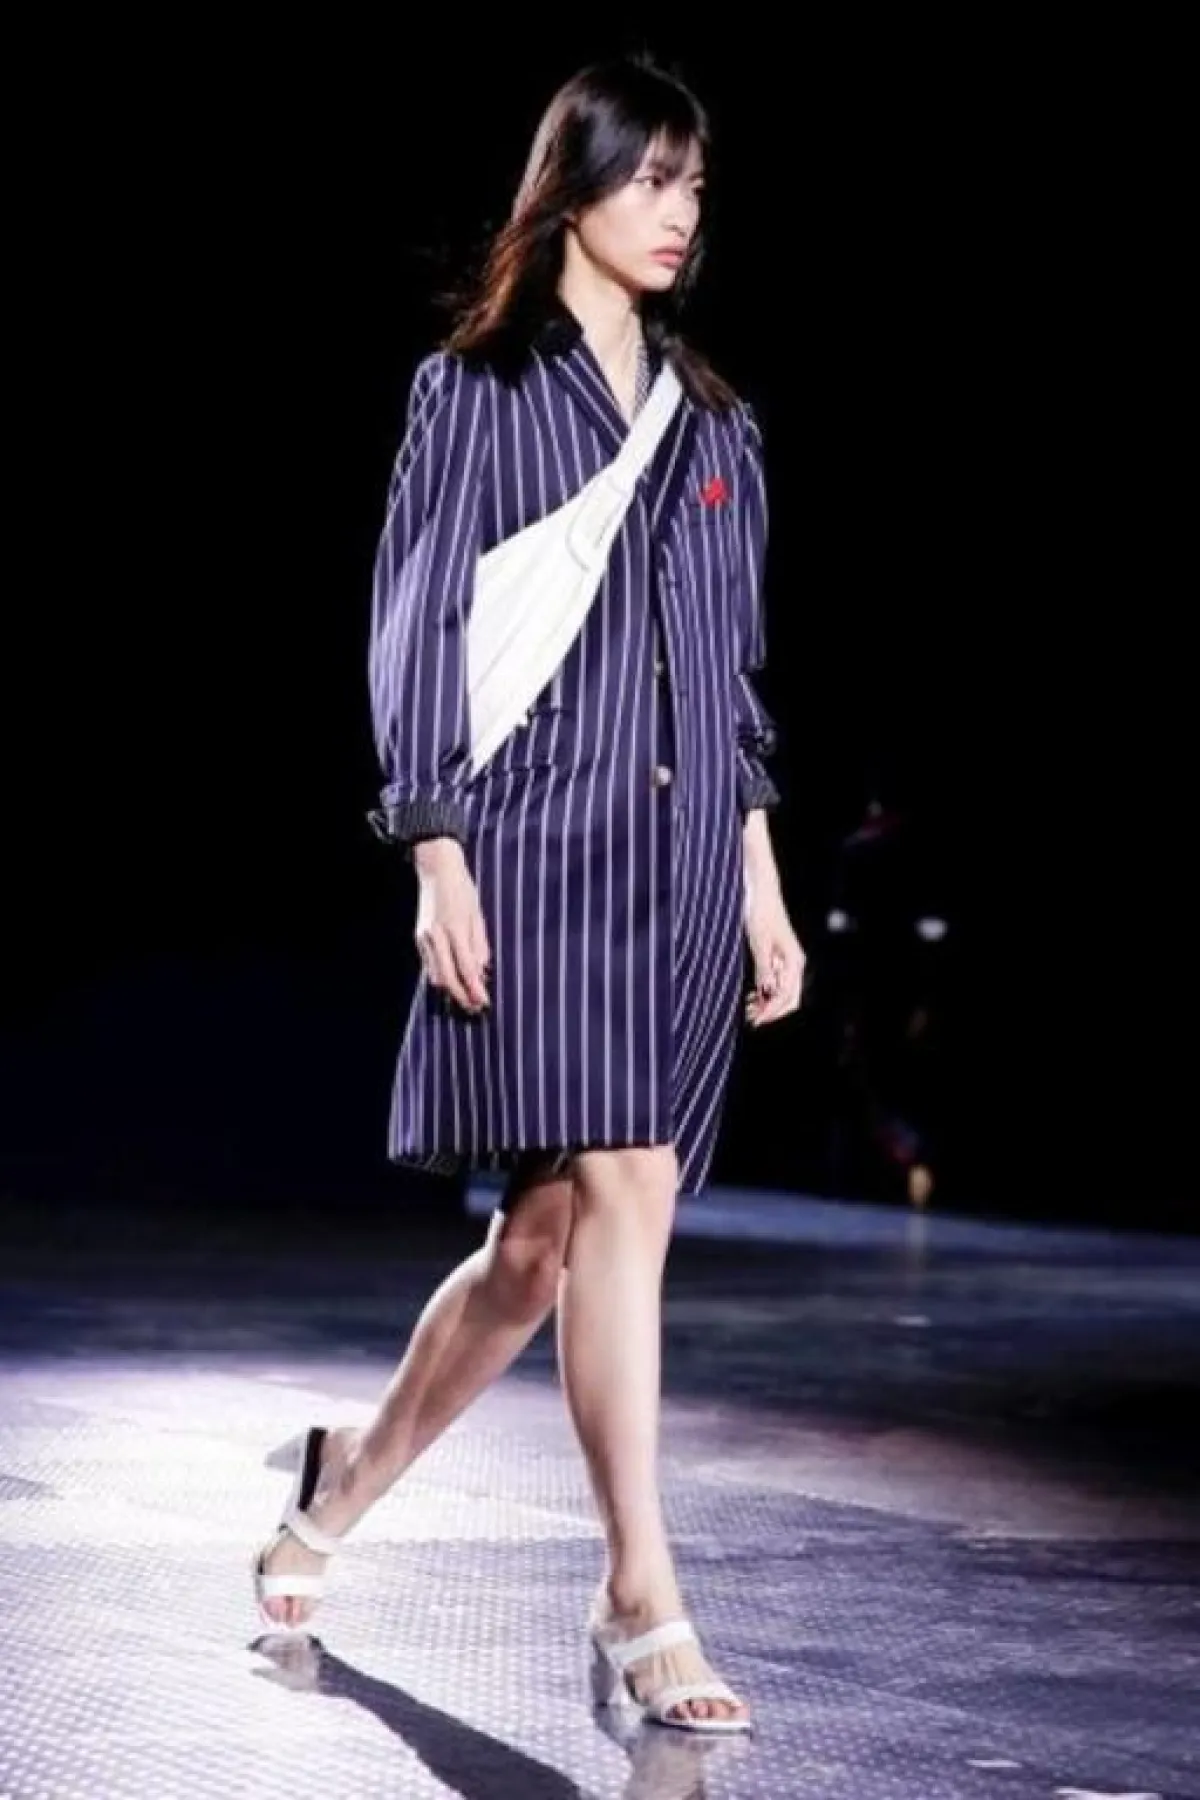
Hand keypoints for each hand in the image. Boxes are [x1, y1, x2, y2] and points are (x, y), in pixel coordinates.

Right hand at [412, 839, 490, 1013]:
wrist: (436, 868)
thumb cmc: (462, 888)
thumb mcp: (478, 913)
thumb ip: (480, 943)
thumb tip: (482, 970)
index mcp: (455, 928)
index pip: (466, 967)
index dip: (475, 988)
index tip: (484, 1002)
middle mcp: (437, 936)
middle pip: (448, 977)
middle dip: (461, 996)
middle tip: (475, 1007)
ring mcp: (424, 937)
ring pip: (436, 974)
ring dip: (451, 989)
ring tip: (467, 999)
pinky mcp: (419, 937)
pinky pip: (430, 964)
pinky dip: (442, 976)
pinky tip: (454, 981)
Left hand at [743, 889, 805, 1027]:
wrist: (761, 894)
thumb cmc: (761, 913)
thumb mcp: (759, 941)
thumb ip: (764, 967)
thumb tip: (767, 990)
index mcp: (793, 961)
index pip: (787, 996)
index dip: (772, 1011)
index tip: (756, 1021)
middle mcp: (794, 964)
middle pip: (788, 999)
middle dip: (771, 1012)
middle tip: (752, 1020)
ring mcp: (786, 962)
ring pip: (781, 993)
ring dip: (767, 1004)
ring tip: (749, 1011)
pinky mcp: (777, 958)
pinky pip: (775, 983)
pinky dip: (765, 993)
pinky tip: (752, 998)